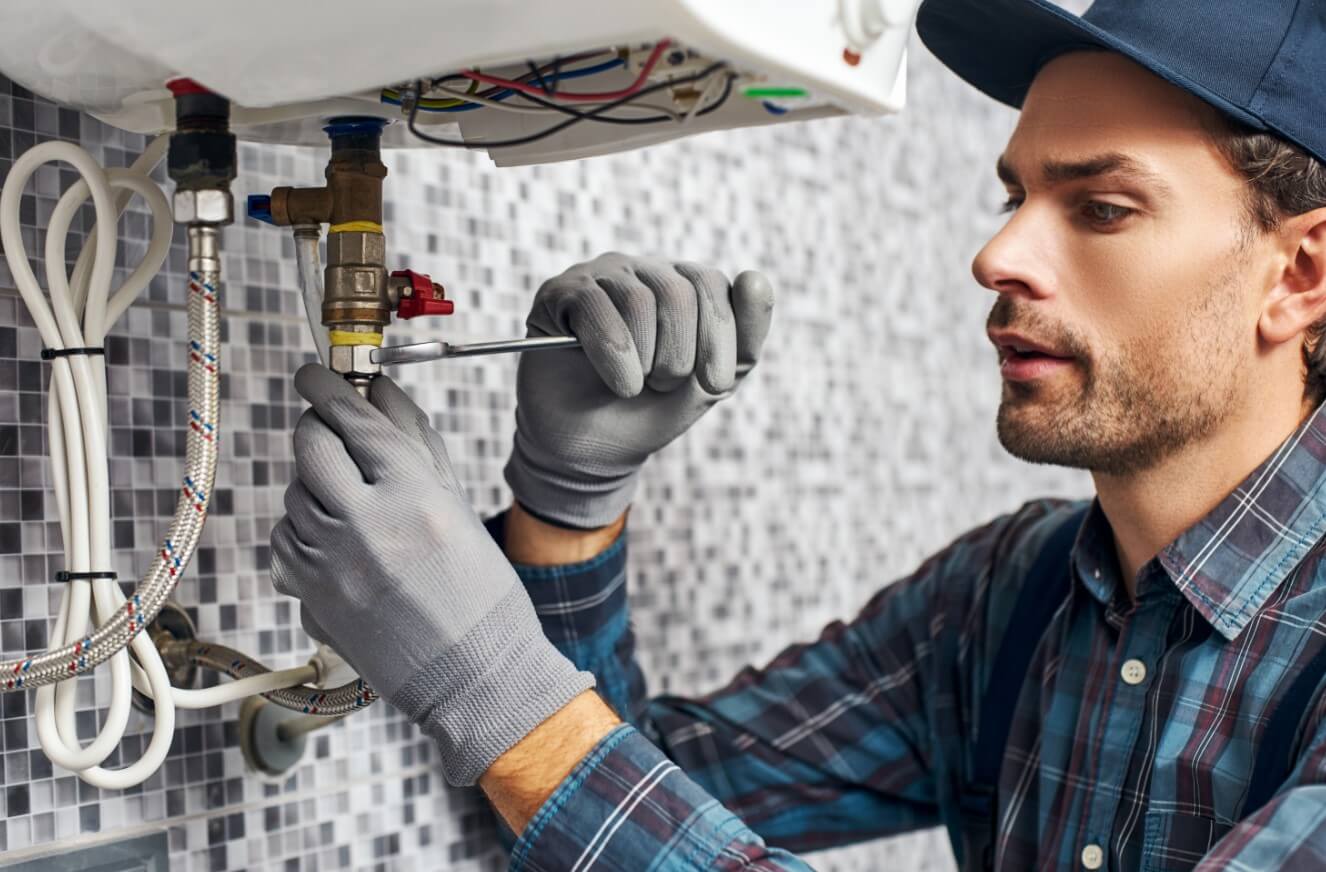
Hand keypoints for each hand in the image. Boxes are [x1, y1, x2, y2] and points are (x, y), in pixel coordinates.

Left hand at [270, 365, 593, 785]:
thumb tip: (380, 391)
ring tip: (351, 502)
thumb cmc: (481, 593)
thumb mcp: (458, 506)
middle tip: (329, 429)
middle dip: (317, 429)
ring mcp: (332, 563)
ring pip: (294, 494)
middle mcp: (367, 524)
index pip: (354, 419)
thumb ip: (416, 442)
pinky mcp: (311, 597)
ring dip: (314, 485)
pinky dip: (303, 530)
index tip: (314, 373)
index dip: (328, 387)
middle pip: (311, 447)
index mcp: (414, 494)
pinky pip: (286, 541)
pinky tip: (337, 541)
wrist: (474, 676)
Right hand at [504, 252, 774, 527]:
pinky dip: (613, 356)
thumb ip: (744, 338)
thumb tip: (755, 277)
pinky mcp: (560, 293)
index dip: (719, 337)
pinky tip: (617, 382)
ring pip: (638, 302)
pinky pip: (594, 308)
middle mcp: (643, 271)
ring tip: (635, 387)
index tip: (715, 384)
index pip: (712, 283)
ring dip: (645, 361)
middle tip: (664, 386)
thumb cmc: (651, 410)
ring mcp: (600, 277)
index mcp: (684, 285)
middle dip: (679, 356)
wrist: (591, 449)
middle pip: (677, 292)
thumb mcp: (710, 383)